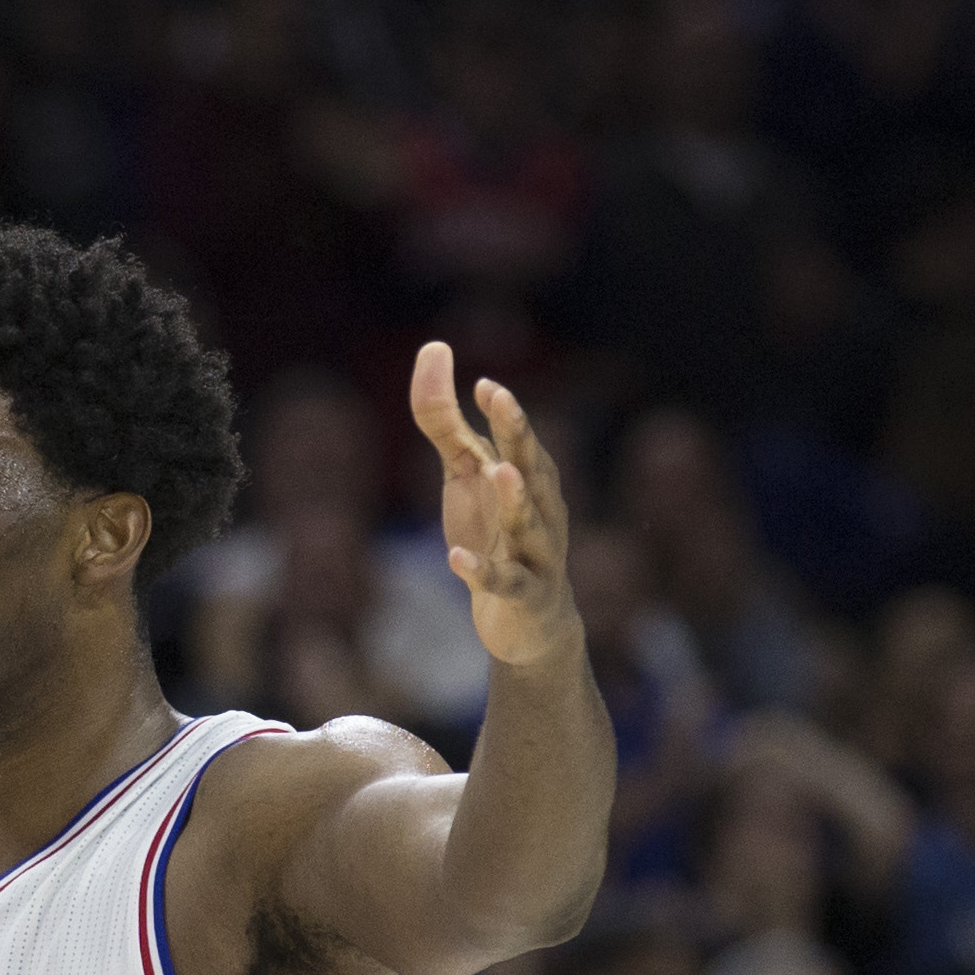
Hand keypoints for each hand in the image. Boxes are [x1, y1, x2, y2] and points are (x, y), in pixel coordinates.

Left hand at [409, 342, 578, 666]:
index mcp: (529, 480)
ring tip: (498, 471)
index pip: (518, 440)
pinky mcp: (525, 597)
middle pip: (533, 470)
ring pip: (531, 524)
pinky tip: (456, 559)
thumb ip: (445, 423)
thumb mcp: (465, 476)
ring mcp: (538, 555)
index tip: (485, 385)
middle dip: (520, 436)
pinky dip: (482, 571)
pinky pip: (507, 582)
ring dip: (516, 498)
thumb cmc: (495, 536)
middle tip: (504, 401)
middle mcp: (541, 512)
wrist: (528, 624)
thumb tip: (433, 351)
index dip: (505, 414)